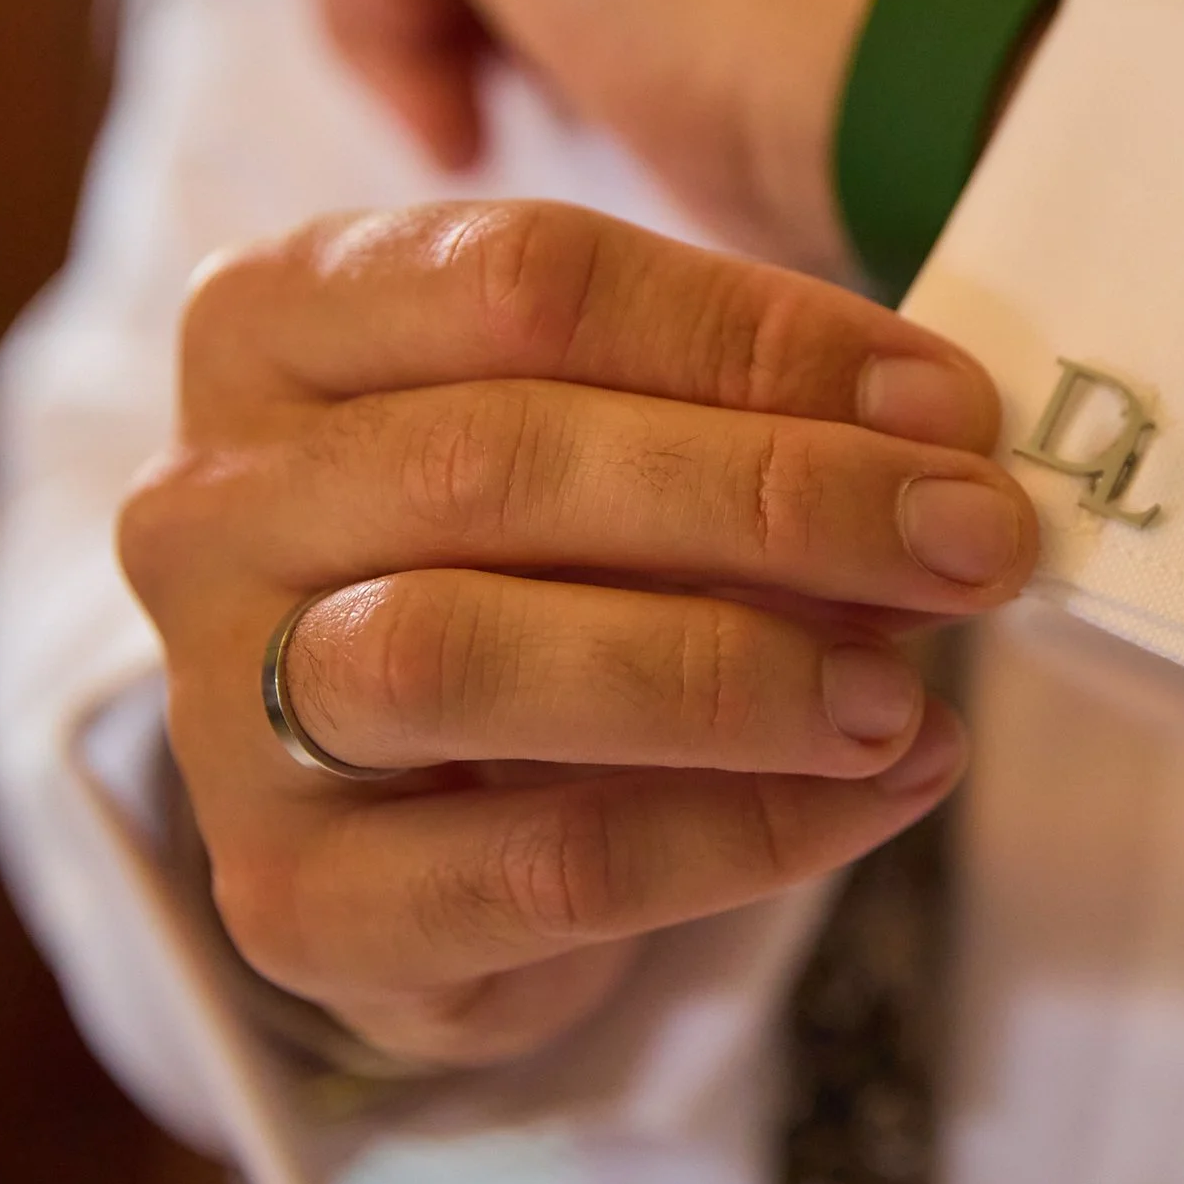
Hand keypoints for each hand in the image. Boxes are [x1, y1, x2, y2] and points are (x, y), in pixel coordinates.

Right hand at [117, 201, 1034, 1064]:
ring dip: (727, 671)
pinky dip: (735, 832)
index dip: (758, 336)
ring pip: (462, 658)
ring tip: (903, 691)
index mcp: (278, 322)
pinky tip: (875, 791)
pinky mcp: (295, 903)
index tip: (945, 405)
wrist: (424, 820)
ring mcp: (220, 710)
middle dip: (775, 499)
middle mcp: (213, 503)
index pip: (522, 280)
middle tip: (970, 540)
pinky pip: (532, 868)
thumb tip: (937, 441)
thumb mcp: (611, 433)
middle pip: (496, 463)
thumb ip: (736, 407)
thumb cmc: (536, 566)